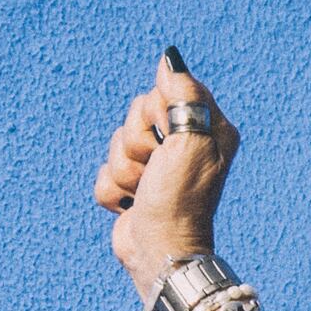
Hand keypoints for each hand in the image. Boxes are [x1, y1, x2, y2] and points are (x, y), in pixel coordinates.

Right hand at [95, 49, 240, 298]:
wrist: (160, 251)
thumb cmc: (181, 199)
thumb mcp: (192, 139)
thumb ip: (184, 93)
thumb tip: (169, 59)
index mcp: (207, 126)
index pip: (165, 89)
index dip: (158, 113)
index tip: (170, 138)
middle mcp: (183, 143)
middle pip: (135, 114)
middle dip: (138, 144)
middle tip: (157, 169)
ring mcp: (155, 167)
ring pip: (116, 145)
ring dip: (126, 171)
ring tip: (146, 191)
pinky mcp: (131, 188)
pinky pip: (104, 174)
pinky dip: (115, 192)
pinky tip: (135, 205)